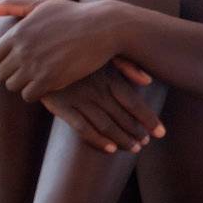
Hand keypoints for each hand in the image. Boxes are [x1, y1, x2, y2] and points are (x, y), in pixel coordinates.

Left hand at [0, 0, 117, 100]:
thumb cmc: (74, 14)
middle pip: (1, 74)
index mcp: (17, 32)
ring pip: (13, 86)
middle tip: (30, 71)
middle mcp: (23, 49)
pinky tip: (49, 84)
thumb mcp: (41, 3)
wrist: (105, 27)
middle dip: (12, 74)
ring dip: (24, 84)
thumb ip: (10, 5)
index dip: (3, 60)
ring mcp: (36, 65)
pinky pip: (29, 95)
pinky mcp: (51, 79)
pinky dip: (36, 93)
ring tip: (39, 78)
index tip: (19, 59)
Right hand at [41, 60, 164, 152]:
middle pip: (122, 117)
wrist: (41, 54)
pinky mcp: (62, 107)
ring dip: (122, 139)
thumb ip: (128, 67)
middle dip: (137, 132)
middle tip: (145, 143)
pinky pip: (82, 128)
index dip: (149, 119)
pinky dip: (97, 140)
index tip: (161, 133)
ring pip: (106, 125)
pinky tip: (110, 149)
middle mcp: (97, 90)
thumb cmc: (79, 53)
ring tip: (134, 148)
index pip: (134, 102)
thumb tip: (148, 81)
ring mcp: (79, 99)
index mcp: (109, 78)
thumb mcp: (104, 55)